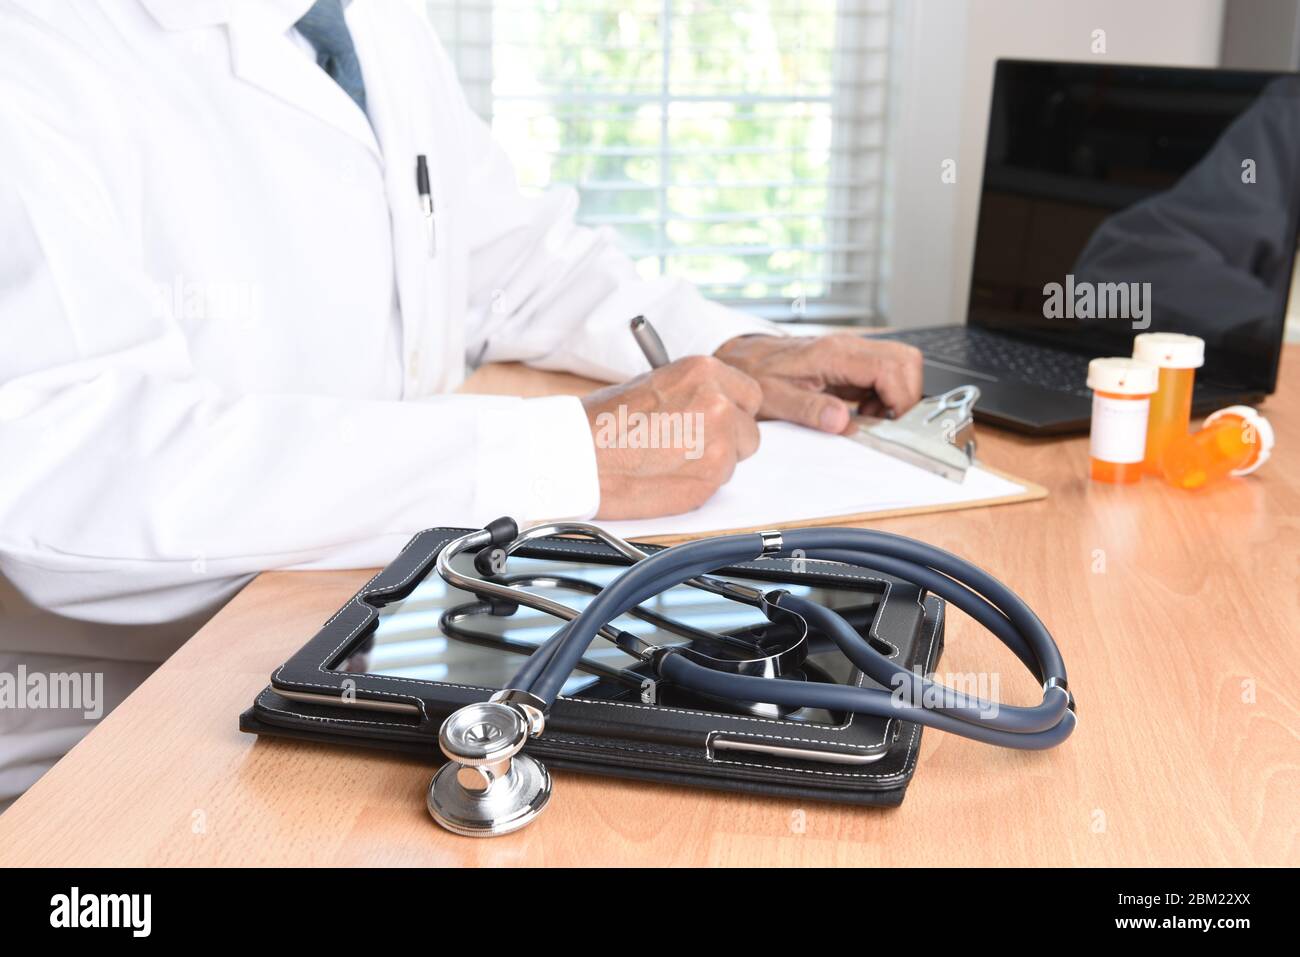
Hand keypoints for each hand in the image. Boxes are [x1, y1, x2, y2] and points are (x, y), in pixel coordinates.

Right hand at [582, 355, 761, 518]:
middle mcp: (719, 404)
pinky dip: (698, 484)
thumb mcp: (657, 385)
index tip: (719, 419)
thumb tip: (718, 408)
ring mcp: (718, 444)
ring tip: (670, 460)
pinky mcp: (709, 479)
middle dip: (728, 441)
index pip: (750, 395)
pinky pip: (717, 484)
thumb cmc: (603, 421)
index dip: (733, 411)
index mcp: (705, 372)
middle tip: (693, 446)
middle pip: (749, 431)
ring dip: (712, 464)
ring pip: (735, 460)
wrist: (578, 455)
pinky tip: (665, 475)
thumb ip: (696, 395)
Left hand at [713, 333, 923, 433]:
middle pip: (906, 360)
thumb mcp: (774, 399)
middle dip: (906, 396)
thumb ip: (809, 410)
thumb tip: (843, 421)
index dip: (902, 398)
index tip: (890, 424)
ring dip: (894, 398)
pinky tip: (860, 413)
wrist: (741, 358)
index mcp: (834, 354)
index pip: (892, 366)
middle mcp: (848, 348)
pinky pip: (883, 376)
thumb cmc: (754, 374)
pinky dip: (882, 398)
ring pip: (899, 366)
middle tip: (884, 423)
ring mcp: (852, 354)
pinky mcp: (850, 364)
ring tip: (868, 419)